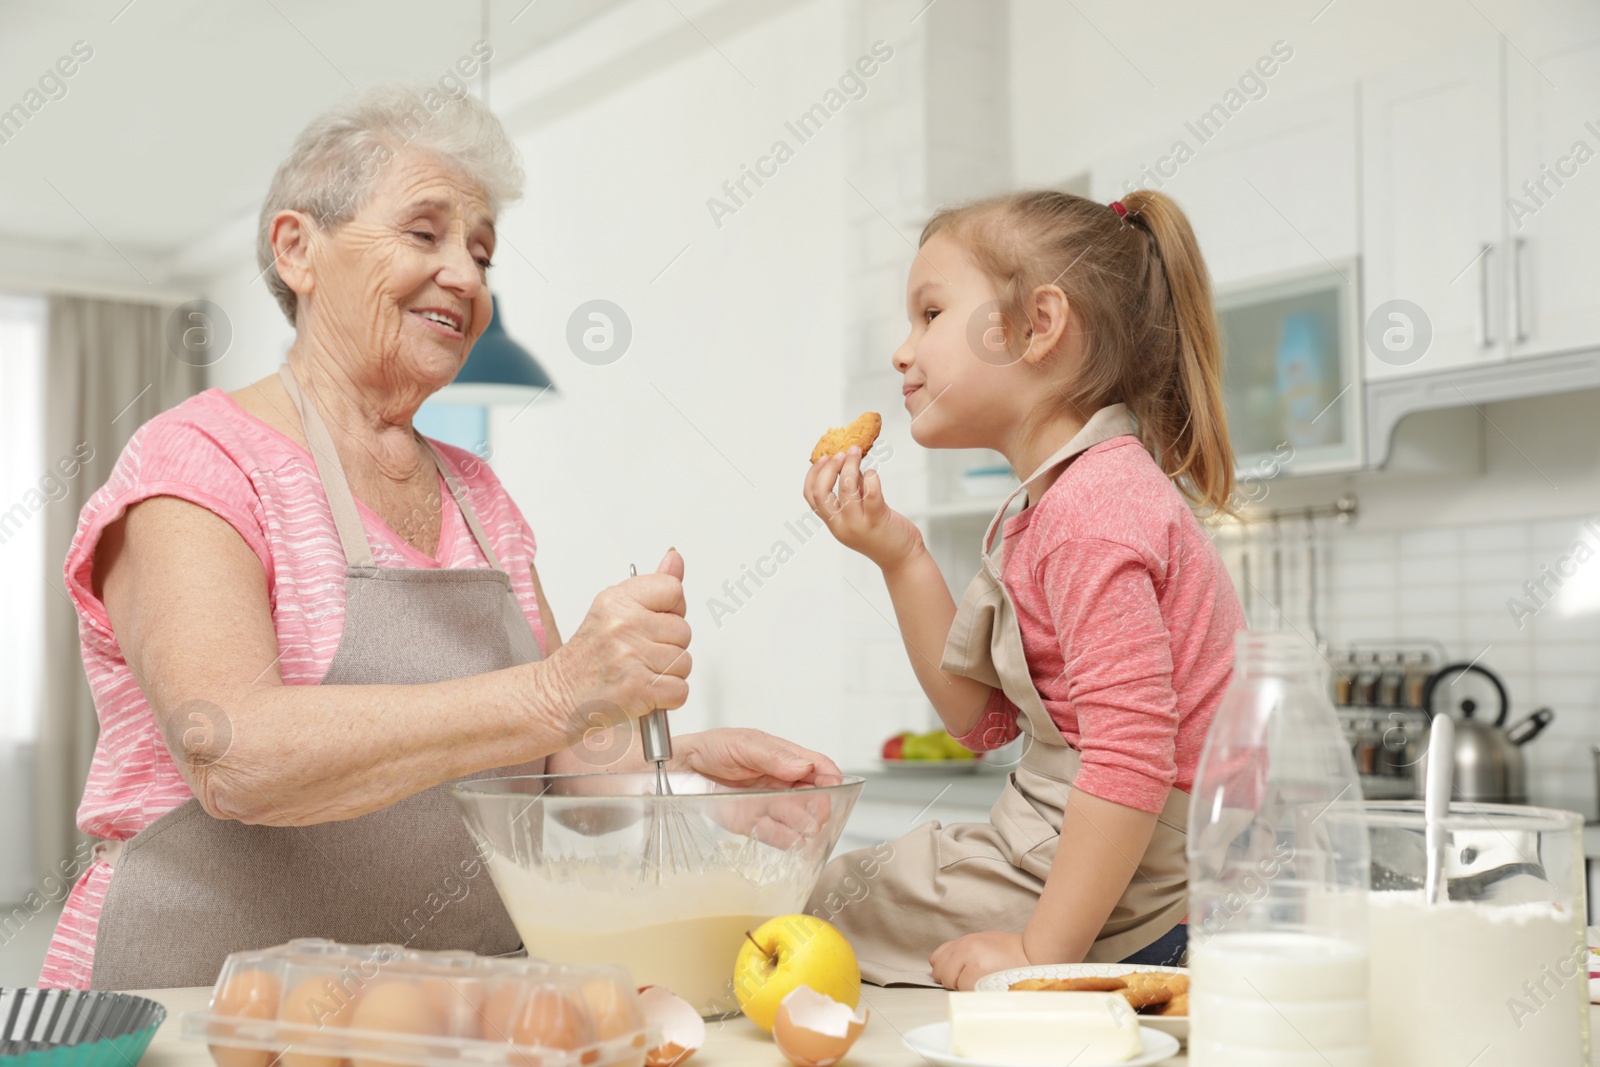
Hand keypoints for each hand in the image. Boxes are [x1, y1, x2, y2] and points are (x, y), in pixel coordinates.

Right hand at [547, 549, 690, 733]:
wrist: (558, 696)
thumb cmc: (588, 657)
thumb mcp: (613, 611)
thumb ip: (652, 587)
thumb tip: (675, 558)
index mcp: (617, 600)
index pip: (674, 590)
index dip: (671, 610)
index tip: (653, 623)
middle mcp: (623, 624)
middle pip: (683, 630)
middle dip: (669, 647)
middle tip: (640, 654)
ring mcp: (631, 656)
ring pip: (684, 662)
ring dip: (668, 674)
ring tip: (640, 673)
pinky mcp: (639, 688)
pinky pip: (680, 690)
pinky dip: (667, 697)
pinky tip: (645, 691)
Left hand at [673, 728, 844, 847]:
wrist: (679, 769)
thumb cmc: (710, 748)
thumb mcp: (743, 743)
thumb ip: (772, 756)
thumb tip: (802, 766)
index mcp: (783, 757)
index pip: (817, 766)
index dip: (830, 777)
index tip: (834, 787)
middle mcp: (780, 781)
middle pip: (813, 795)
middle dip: (820, 805)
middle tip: (818, 813)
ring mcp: (767, 803)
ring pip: (796, 817)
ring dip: (804, 824)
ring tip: (805, 827)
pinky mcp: (752, 823)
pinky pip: (775, 834)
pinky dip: (786, 839)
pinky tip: (792, 840)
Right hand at [802, 446, 922, 570]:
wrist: (902, 559)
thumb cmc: (882, 533)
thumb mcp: (860, 513)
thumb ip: (853, 492)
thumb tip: (850, 463)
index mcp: (833, 523)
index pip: (811, 497)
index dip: (813, 474)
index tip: (823, 458)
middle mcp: (841, 525)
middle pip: (821, 493)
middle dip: (829, 468)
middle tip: (840, 453)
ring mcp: (858, 524)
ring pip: (846, 488)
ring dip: (850, 465)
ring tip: (856, 452)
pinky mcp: (877, 520)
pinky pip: (871, 493)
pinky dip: (871, 477)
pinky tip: (873, 473)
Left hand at [930, 930, 1031, 990]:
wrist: (1033, 955)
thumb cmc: (1011, 952)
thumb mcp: (983, 942)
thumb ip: (962, 951)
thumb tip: (942, 966)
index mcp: (965, 941)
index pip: (937, 958)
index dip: (945, 969)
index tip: (956, 974)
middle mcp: (965, 948)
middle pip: (940, 972)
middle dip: (951, 980)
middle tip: (972, 979)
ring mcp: (971, 961)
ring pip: (949, 982)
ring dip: (961, 986)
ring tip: (981, 981)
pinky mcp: (978, 975)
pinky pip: (962, 989)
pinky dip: (971, 991)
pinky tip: (985, 985)